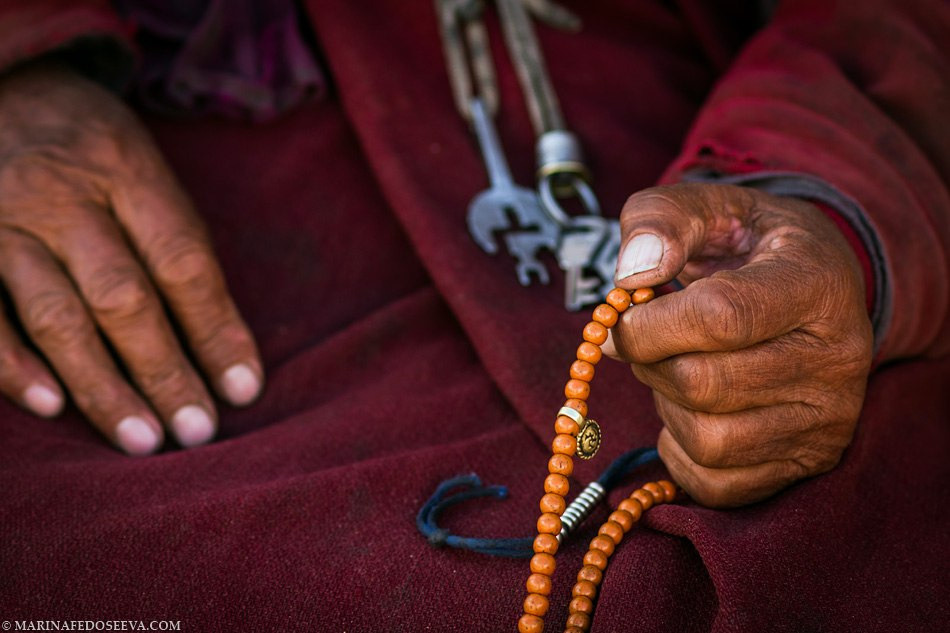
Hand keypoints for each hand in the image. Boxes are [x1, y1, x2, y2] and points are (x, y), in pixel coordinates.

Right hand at [0, 62, 262, 453]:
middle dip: (164, 371)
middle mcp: (63, 196)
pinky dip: (12, 364)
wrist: (1, 90)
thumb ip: (177, 246)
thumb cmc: (94, 150)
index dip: (216, 330)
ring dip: (100, 385)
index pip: (182, 262)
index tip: (243, 390)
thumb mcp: (146, 173)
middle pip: (123, 297)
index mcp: (127, 172)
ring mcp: (2, 221)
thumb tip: (225, 346)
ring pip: (56, 315)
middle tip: (197, 432)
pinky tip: (51, 406)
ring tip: (143, 440)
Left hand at [606, 183, 872, 506]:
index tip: (620, 313)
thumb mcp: (711, 205)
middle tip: (648, 339)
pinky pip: (716, 483)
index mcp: (815, 285)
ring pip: (707, 440)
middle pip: (703, 385)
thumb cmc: (752, 246)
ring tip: (677, 367)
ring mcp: (826, 418)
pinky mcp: (808, 460)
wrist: (812, 284)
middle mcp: (835, 358)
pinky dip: (680, 451)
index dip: (649, 324)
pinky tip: (689, 408)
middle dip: (650, 362)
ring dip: (666, 405)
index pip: (721, 318)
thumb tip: (631, 275)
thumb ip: (661, 219)